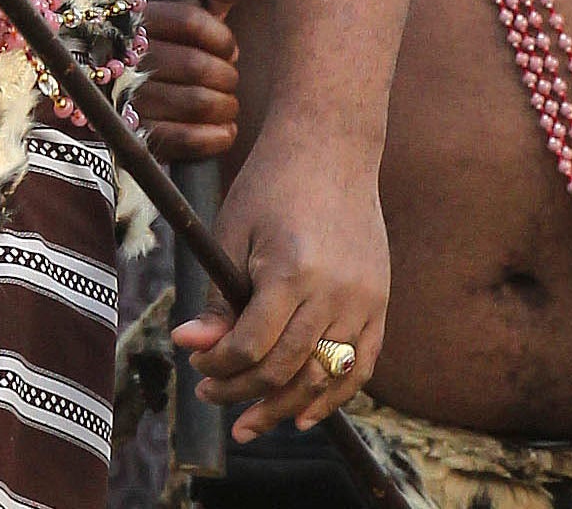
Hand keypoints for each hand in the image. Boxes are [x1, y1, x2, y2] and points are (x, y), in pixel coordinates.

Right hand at [133, 0, 250, 163]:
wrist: (118, 92)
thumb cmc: (168, 48)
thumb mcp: (187, 17)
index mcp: (138, 20)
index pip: (191, 21)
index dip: (222, 38)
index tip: (229, 49)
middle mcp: (127, 56)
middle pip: (198, 66)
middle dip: (226, 76)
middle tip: (228, 79)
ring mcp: (129, 98)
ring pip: (197, 103)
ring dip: (226, 106)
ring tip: (226, 103)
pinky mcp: (137, 135)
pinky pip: (187, 139)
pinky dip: (217, 136)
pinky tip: (223, 128)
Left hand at [173, 120, 387, 440]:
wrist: (330, 148)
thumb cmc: (270, 185)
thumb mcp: (232, 232)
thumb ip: (220, 297)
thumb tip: (192, 346)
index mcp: (290, 271)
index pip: (252, 346)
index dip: (219, 367)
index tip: (196, 367)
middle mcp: (334, 293)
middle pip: (287, 369)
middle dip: (242, 393)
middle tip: (210, 398)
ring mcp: (364, 301)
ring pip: (325, 377)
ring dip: (285, 407)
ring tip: (250, 422)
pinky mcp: (380, 302)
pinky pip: (360, 366)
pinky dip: (335, 396)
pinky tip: (305, 415)